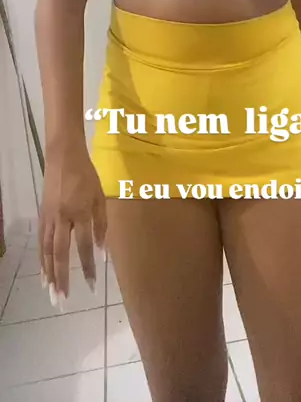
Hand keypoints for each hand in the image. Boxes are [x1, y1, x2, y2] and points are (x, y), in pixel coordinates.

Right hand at [38, 145, 106, 307]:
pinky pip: (41, 242)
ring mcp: (49, 218)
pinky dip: (41, 259)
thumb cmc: (87, 176)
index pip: (84, 247)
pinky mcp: (42, 216)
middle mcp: (62, 219)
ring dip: (49, 273)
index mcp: (80, 213)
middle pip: (60, 254)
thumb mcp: (100, 197)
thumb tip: (103, 251)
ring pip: (47, 251)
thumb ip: (102, 224)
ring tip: (51, 292)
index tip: (92, 286)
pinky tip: (43, 271)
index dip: (88, 267)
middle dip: (61, 278)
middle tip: (62, 300)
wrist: (64, 157)